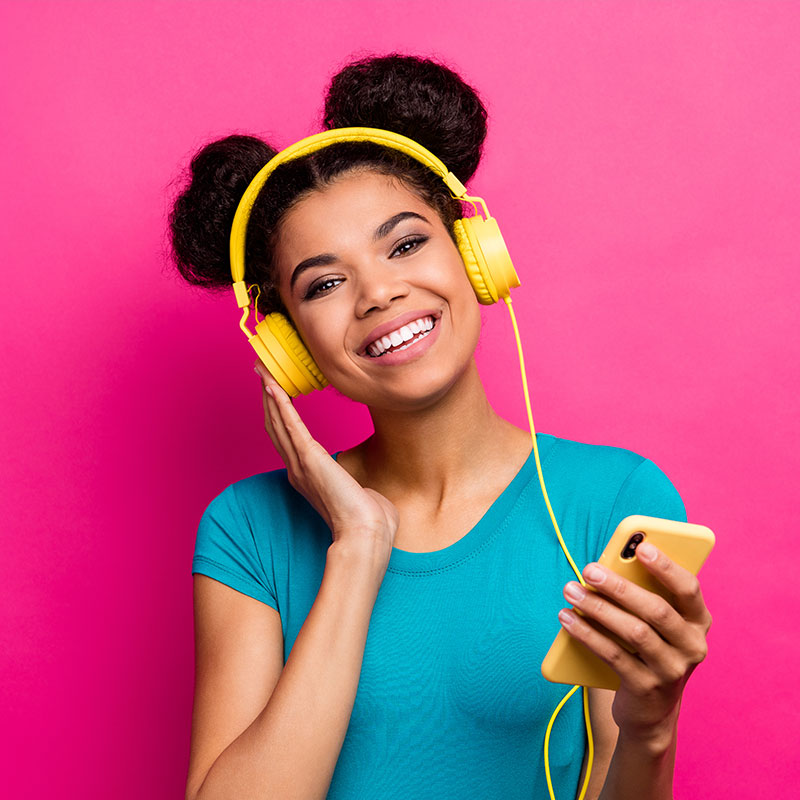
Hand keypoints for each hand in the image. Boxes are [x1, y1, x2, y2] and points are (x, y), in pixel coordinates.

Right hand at [254, 362, 398, 554]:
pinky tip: (273, 386)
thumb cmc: (366, 519)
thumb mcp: (355, 495)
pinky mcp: (309, 458)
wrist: (366, 533)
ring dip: (270, 394)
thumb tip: (363, 486)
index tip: (275, 392)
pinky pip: (290, 425)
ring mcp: (301, 463)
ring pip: (278, 421)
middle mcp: (297, 468)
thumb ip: (352, 486)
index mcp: (307, 476)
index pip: (286, 438)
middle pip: (275, 425)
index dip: (278, 414)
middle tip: (262, 372)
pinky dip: (280, 404)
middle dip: (268, 397)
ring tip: (263, 371)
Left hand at [558, 542, 711, 744]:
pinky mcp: (647, 688)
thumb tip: (606, 566)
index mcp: (698, 620)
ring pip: (634, 632)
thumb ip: (641, 593)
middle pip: (656, 610)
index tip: (642, 546)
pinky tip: (567, 618)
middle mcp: (692, 645)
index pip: (688, 588)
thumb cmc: (648, 646)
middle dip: (619, 586)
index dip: (666, 567)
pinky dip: (587, 633)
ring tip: (571, 591)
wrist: (650, 708)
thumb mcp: (653, 621)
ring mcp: (672, 670)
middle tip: (589, 569)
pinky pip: (613, 655)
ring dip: (598, 608)